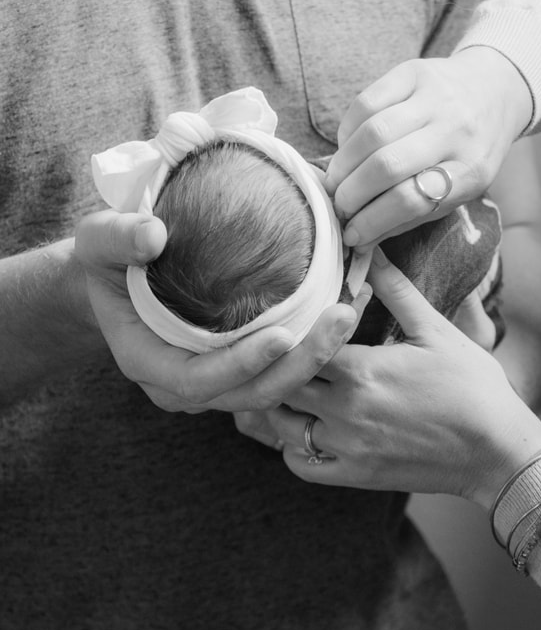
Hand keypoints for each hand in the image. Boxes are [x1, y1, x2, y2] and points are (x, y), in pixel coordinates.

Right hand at [75, 209, 369, 412]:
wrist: (113, 281)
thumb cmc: (106, 260)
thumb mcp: (98, 239)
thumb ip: (118, 237)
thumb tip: (153, 235)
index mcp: (148, 361)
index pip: (199, 381)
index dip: (242, 365)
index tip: (284, 336)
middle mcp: (183, 384)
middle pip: (250, 394)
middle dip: (300, 365)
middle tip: (343, 318)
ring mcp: (213, 381)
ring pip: (272, 388)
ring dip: (316, 359)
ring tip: (353, 312)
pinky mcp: (236, 368)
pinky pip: (277, 370)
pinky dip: (311, 348)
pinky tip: (343, 307)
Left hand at [236, 249, 540, 510]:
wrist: (499, 451)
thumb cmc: (474, 387)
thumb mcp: (436, 330)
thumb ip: (397, 291)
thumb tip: (372, 251)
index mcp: (361, 370)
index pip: (299, 344)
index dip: (294, 329)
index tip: (297, 319)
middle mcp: (344, 410)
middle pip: (283, 383)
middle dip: (281, 366)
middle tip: (283, 352)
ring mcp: (347, 446)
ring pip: (283, 425)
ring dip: (282, 405)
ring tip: (293, 386)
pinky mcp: (355, 474)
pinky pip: (301, 464)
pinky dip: (294, 448)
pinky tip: (308, 428)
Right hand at [324, 48, 532, 247]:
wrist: (494, 91)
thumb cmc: (468, 153)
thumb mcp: (456, 191)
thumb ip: (409, 216)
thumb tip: (358, 241)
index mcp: (472, 171)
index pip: (412, 200)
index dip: (373, 220)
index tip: (351, 234)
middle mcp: (457, 131)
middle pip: (388, 166)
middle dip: (352, 193)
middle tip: (338, 206)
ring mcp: (436, 97)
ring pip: (373, 133)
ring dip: (344, 164)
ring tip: (336, 181)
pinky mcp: (414, 71)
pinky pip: (367, 102)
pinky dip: (348, 131)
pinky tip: (347, 148)